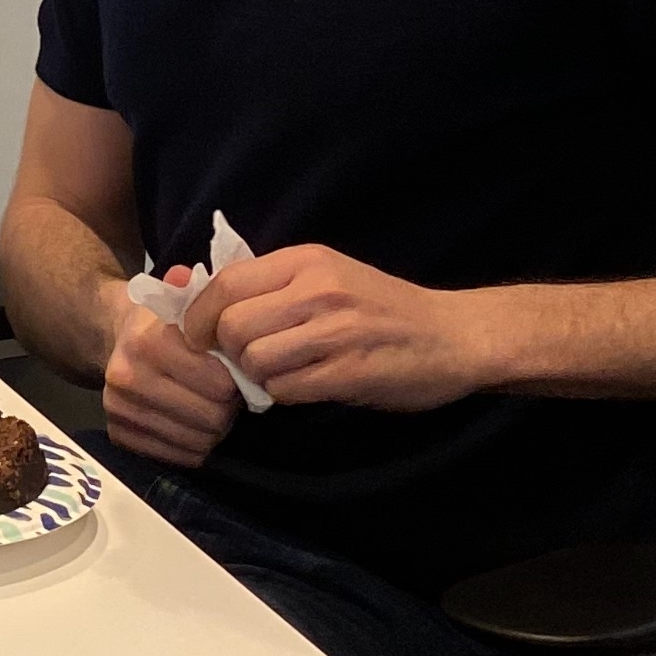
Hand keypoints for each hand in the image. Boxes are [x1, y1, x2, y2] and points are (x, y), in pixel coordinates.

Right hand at [100, 264, 242, 467]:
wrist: (115, 340)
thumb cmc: (163, 322)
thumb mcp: (181, 300)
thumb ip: (194, 291)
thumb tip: (185, 275)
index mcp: (147, 342)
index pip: (219, 383)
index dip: (235, 379)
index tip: (233, 371)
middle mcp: (127, 377)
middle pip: (211, 418)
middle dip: (228, 407)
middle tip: (227, 394)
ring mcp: (119, 409)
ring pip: (198, 442)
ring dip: (214, 428)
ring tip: (210, 407)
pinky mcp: (118, 435)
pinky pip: (179, 458)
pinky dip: (195, 445)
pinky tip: (192, 424)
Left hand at [180, 241, 495, 410]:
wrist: (455, 335)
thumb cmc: (385, 308)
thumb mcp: (329, 276)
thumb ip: (276, 286)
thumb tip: (209, 307)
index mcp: (306, 261)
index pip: (225, 284)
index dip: (200, 316)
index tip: (200, 338)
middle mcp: (317, 289)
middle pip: (234, 326)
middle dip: (231, 351)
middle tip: (250, 361)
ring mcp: (335, 331)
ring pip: (256, 360)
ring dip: (259, 376)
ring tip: (284, 373)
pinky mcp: (350, 371)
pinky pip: (287, 390)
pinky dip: (286, 395)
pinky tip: (307, 387)